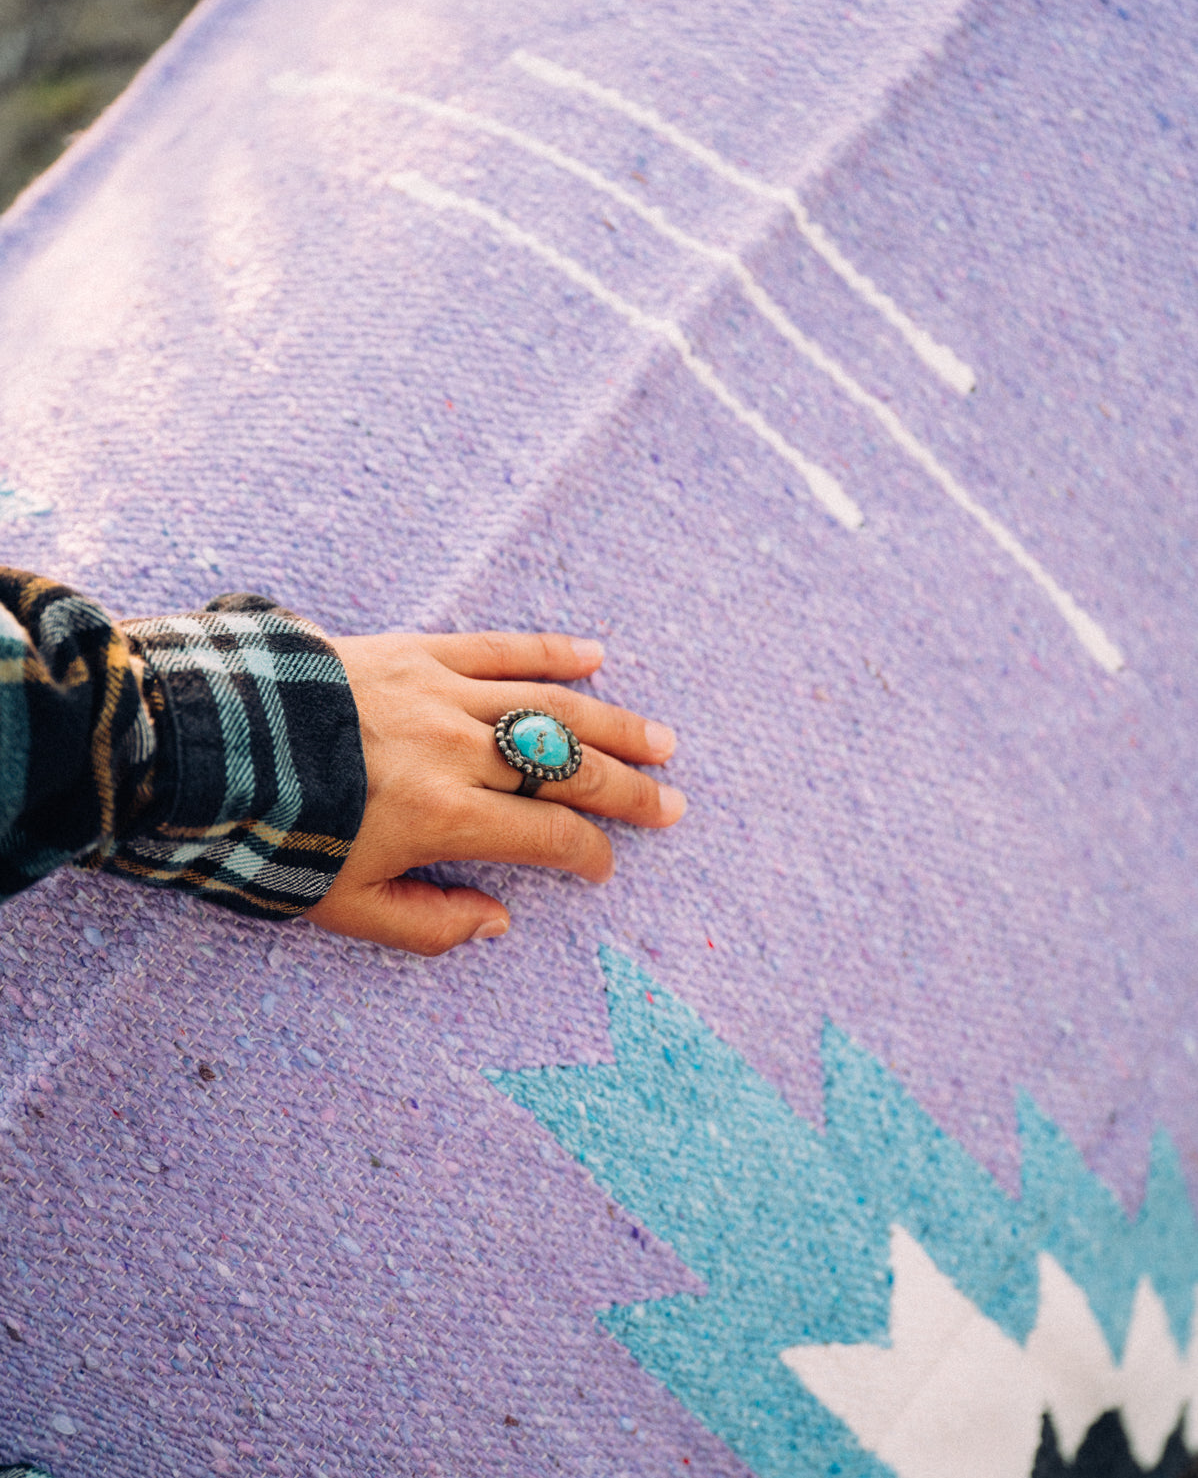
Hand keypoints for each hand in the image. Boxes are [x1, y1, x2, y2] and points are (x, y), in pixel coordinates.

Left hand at [305, 632, 683, 954]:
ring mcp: (443, 694)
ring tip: (660, 740)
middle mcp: (459, 751)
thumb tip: (497, 923)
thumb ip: (427, 924)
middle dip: (628, 791)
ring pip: (551, 706)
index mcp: (444, 817)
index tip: (603, 868)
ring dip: (612, 724)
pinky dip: (550, 652)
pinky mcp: (418, 652)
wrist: (210, 742)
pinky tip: (594, 656)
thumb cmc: (272, 832)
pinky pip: (499, 648)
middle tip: (671, 805)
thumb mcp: (343, 907)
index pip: (547, 837)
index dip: (588, 856)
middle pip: (568, 770)